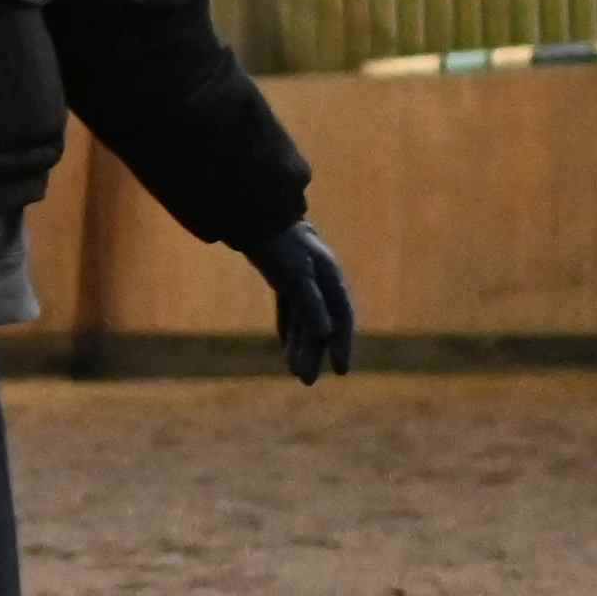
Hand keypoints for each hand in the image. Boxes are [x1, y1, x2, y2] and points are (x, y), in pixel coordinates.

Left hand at [240, 221, 354, 384]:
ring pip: (304, 319)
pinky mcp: (284, 275)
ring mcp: (302, 276)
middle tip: (305, 381)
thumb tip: (326, 333)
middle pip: (321, 324)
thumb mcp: (295, 276)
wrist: (253, 214)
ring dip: (299, 345)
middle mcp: (320, 279)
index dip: (343, 346)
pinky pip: (290, 309)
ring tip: (294, 372)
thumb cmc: (277, 245)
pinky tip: (285, 347)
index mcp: (330, 278)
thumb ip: (310, 303)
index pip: (341, 319)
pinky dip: (288, 328)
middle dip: (314, 353)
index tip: (341, 372)